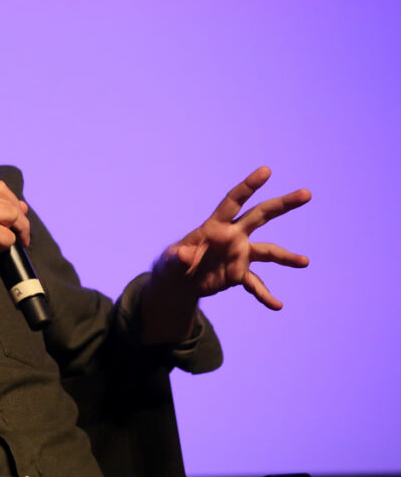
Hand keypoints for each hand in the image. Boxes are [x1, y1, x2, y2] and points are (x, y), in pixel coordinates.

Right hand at [0, 180, 30, 294]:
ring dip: (19, 230)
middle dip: (19, 215)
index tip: (14, 217)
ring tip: (10, 242)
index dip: (10, 201)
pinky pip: (10, 235)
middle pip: (6, 197)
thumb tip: (22, 206)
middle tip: (20, 232)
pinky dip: (8, 246)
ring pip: (12, 213)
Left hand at [153, 166, 310, 309]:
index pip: (234, 201)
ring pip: (268, 251)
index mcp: (215, 226)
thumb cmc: (172, 264)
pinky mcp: (239, 274)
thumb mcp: (170, 261)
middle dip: (282, 204)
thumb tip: (182, 254)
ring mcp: (239, 254)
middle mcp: (233, 236)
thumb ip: (177, 256)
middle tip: (306, 194)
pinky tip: (276, 305)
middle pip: (261, 215)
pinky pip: (256, 284)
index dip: (249, 186)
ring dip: (286, 257)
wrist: (178, 282)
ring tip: (305, 262)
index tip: (266, 170)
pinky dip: (265, 295)